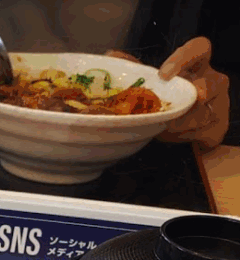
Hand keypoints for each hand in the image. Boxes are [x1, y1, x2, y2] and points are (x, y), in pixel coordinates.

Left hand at [107, 38, 229, 150]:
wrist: (179, 129)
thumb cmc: (164, 98)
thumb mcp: (148, 82)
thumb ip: (131, 67)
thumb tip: (113, 57)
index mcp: (196, 64)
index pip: (199, 48)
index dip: (184, 58)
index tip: (163, 74)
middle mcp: (213, 80)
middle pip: (211, 85)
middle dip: (191, 100)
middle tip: (171, 112)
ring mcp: (220, 103)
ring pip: (203, 114)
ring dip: (179, 125)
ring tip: (164, 127)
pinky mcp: (219, 126)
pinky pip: (203, 133)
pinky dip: (184, 137)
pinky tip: (174, 135)